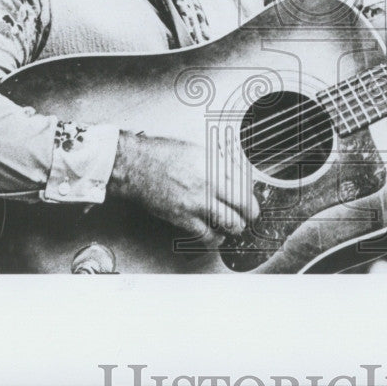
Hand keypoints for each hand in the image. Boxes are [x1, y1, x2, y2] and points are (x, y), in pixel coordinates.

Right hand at [107, 130, 258, 246]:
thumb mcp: (197, 148)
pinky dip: (215, 238)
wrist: (136, 164)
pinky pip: (207, 234)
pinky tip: (216, 235)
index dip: (251, 190)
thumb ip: (217, 161)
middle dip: (251, 212)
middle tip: (251, 214)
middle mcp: (209, 182)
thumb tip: (234, 169)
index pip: (246, 181)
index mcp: (214, 163)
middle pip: (244, 203)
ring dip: (236, 226)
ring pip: (230, 222)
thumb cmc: (161, 153)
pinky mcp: (183, 217)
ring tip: (235, 225)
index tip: (249, 194)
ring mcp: (197, 201)